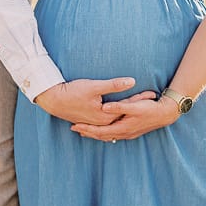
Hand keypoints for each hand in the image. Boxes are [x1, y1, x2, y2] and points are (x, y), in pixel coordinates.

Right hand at [35, 78, 149, 126]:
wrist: (53, 100)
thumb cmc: (72, 92)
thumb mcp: (94, 86)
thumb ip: (114, 85)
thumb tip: (132, 81)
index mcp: (105, 115)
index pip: (128, 108)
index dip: (140, 100)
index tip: (152, 94)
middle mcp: (102, 122)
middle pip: (124, 115)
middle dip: (137, 108)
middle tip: (151, 101)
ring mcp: (96, 123)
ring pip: (117, 122)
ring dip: (128, 117)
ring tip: (141, 113)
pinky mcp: (91, 121)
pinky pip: (108, 124)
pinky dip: (117, 122)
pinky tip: (120, 120)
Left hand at [72, 93, 176, 141]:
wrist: (165, 114)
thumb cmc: (151, 109)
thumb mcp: (135, 105)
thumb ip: (119, 106)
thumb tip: (104, 107)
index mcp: (122, 128)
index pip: (100, 131)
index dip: (87, 129)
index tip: (75, 125)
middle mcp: (124, 133)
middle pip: (101, 135)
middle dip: (87, 132)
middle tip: (74, 128)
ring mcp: (127, 133)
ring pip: (107, 136)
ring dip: (95, 133)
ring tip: (84, 131)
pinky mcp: (130, 130)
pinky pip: (112, 134)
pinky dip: (103, 133)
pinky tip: (101, 131)